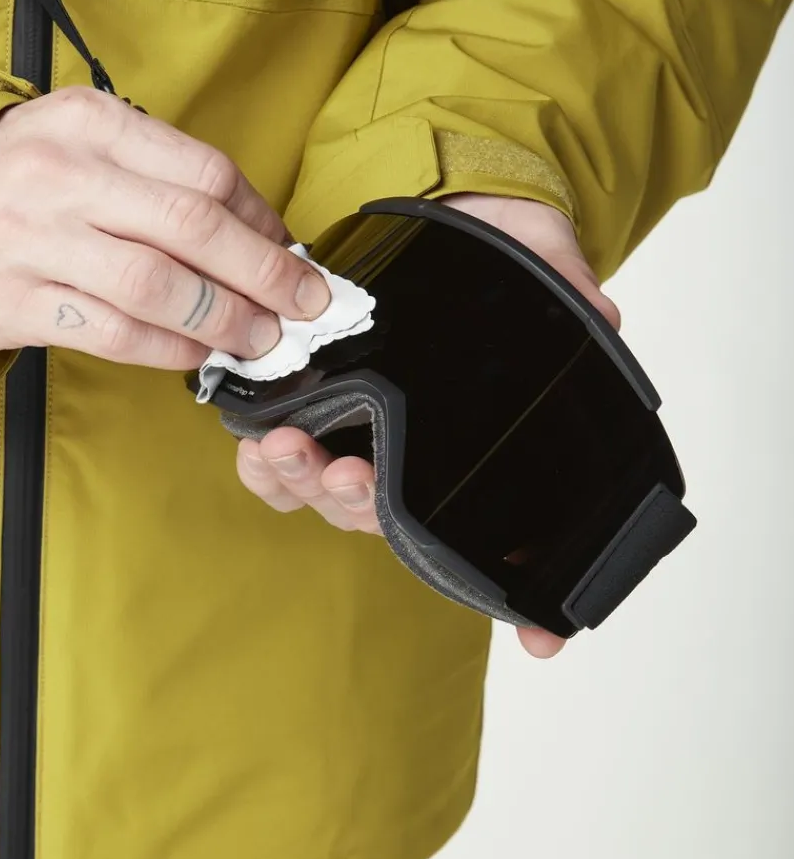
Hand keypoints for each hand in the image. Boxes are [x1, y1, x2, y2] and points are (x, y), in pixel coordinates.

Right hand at [0, 88, 330, 366]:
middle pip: (192, 228)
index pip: (204, 173)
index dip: (264, 220)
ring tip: (260, 338)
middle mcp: (62, 176)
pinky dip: (168, 348)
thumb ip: (160, 174)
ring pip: (157, 286)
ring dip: (224, 319)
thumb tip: (261, 230)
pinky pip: (113, 333)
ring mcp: (35, 242)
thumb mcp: (82, 143)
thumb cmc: (18, 181)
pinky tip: (197, 355)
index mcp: (90, 124)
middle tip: (306, 305)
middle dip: (265, 273)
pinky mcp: (18, 303)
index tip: (294, 253)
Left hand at [237, 191, 620, 659]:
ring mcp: (364, 446)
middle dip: (360, 505)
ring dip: (303, 486)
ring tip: (284, 452)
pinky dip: (266, 468)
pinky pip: (282, 466)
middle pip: (389, 519)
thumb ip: (569, 295)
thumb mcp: (545, 270)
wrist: (462, 224)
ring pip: (329, 498)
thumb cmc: (506, 265)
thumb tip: (602, 318)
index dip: (523, 600)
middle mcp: (419, 466)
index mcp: (473, 454)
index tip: (541, 634)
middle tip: (346, 476)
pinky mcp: (315, 416)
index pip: (497, 538)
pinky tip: (257, 447)